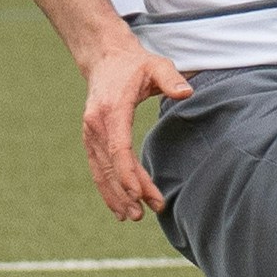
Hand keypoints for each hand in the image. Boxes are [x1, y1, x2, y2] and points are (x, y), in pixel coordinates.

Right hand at [79, 39, 193, 220]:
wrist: (105, 59)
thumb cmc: (136, 65)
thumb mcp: (157, 65)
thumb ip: (171, 78)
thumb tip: (186, 92)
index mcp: (111, 110)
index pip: (119, 148)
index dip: (128, 173)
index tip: (140, 194)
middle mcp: (95, 125)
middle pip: (111, 165)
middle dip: (128, 191)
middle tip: (148, 212)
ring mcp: (90, 133)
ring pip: (100, 171)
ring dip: (115, 195)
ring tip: (132, 217)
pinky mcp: (91, 139)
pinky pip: (97, 167)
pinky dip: (106, 187)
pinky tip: (118, 205)